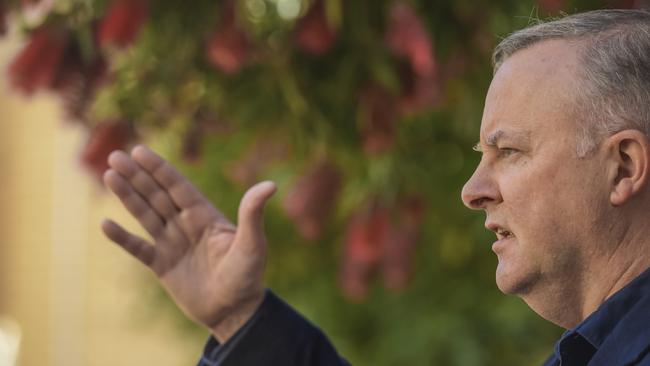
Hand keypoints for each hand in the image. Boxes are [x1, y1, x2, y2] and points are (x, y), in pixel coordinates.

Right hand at [101, 145, 275, 341]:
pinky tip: (105, 223)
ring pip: (145, 215)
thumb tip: (270, 184)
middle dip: (137, 176)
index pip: (178, 187)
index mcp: (205, 216)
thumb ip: (253, 213)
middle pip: (157, 195)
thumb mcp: (252, 243)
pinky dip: (122, 238)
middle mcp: (186, 225)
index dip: (159, 169)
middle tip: (115, 156)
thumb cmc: (248, 276)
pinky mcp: (163, 266)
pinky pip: (139, 248)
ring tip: (109, 175)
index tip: (139, 151)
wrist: (235, 312)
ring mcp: (173, 244)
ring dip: (127, 196)